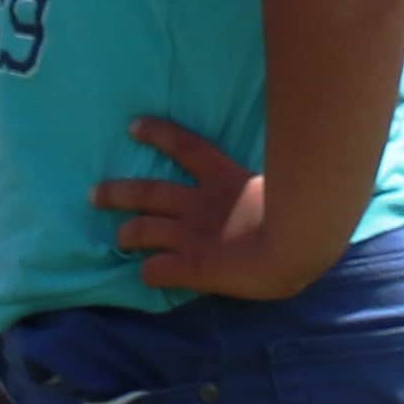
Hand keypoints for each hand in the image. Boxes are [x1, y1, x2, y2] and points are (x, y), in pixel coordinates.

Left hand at [92, 115, 327, 301]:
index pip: (187, 148)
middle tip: (93, 194)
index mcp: (227, 181)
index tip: (133, 126)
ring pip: (144, 230)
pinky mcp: (190, 266)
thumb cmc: (309, 214)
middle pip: (149, 193)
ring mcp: (192, 236)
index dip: (159, 135)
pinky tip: (146, 277)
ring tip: (118, 238)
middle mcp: (201, 206)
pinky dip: (149, 274)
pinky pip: (157, 271)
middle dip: (119, 193)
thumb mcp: (293, 184)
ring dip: (128, 234)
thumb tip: (301, 164)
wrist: (300, 243)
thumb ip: (281, 176)